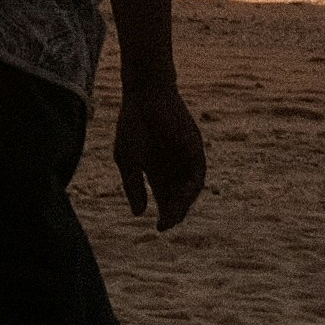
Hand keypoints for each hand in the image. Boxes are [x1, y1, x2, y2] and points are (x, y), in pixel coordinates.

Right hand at [112, 82, 207, 232]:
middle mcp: (174, 169)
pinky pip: (198, 173)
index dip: (165, 216)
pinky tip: (183, 194)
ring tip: (175, 213)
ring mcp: (185, 159)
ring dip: (184, 203)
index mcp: (157, 173)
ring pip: (190, 189)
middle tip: (168, 223)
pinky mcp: (195, 149)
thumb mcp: (127, 159)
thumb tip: (139, 213)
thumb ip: (133, 186)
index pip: (165, 200)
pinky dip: (192, 186)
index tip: (159, 228)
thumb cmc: (132, 124)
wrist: (144, 96)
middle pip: (179, 199)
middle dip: (175, 213)